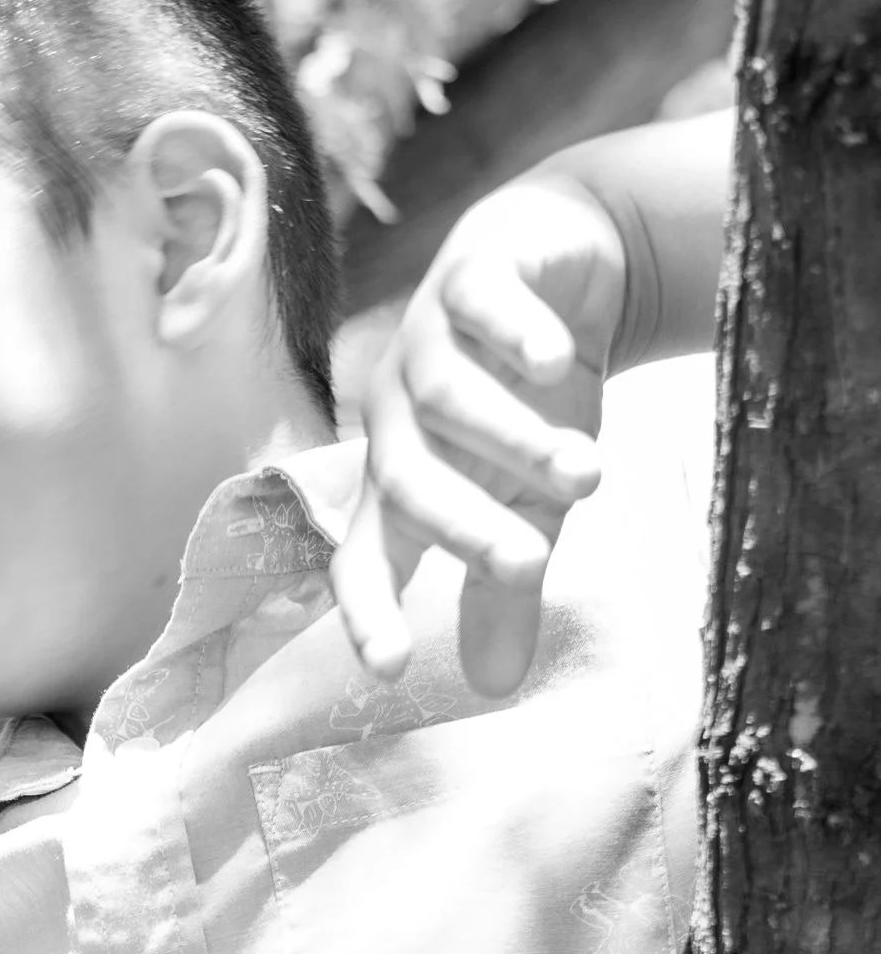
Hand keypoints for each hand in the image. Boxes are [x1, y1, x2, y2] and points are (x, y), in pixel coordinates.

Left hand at [331, 176, 627, 700]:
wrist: (561, 266)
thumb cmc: (529, 401)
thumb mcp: (527, 501)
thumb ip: (507, 588)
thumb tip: (496, 688)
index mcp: (403, 479)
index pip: (368, 555)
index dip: (368, 611)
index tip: (390, 671)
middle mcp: (397, 415)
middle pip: (408, 480)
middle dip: (466, 527)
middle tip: (527, 564)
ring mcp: (426, 340)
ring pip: (450, 397)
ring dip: (515, 440)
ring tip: (586, 476)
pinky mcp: (471, 271)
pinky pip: (479, 302)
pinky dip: (516, 333)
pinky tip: (554, 360)